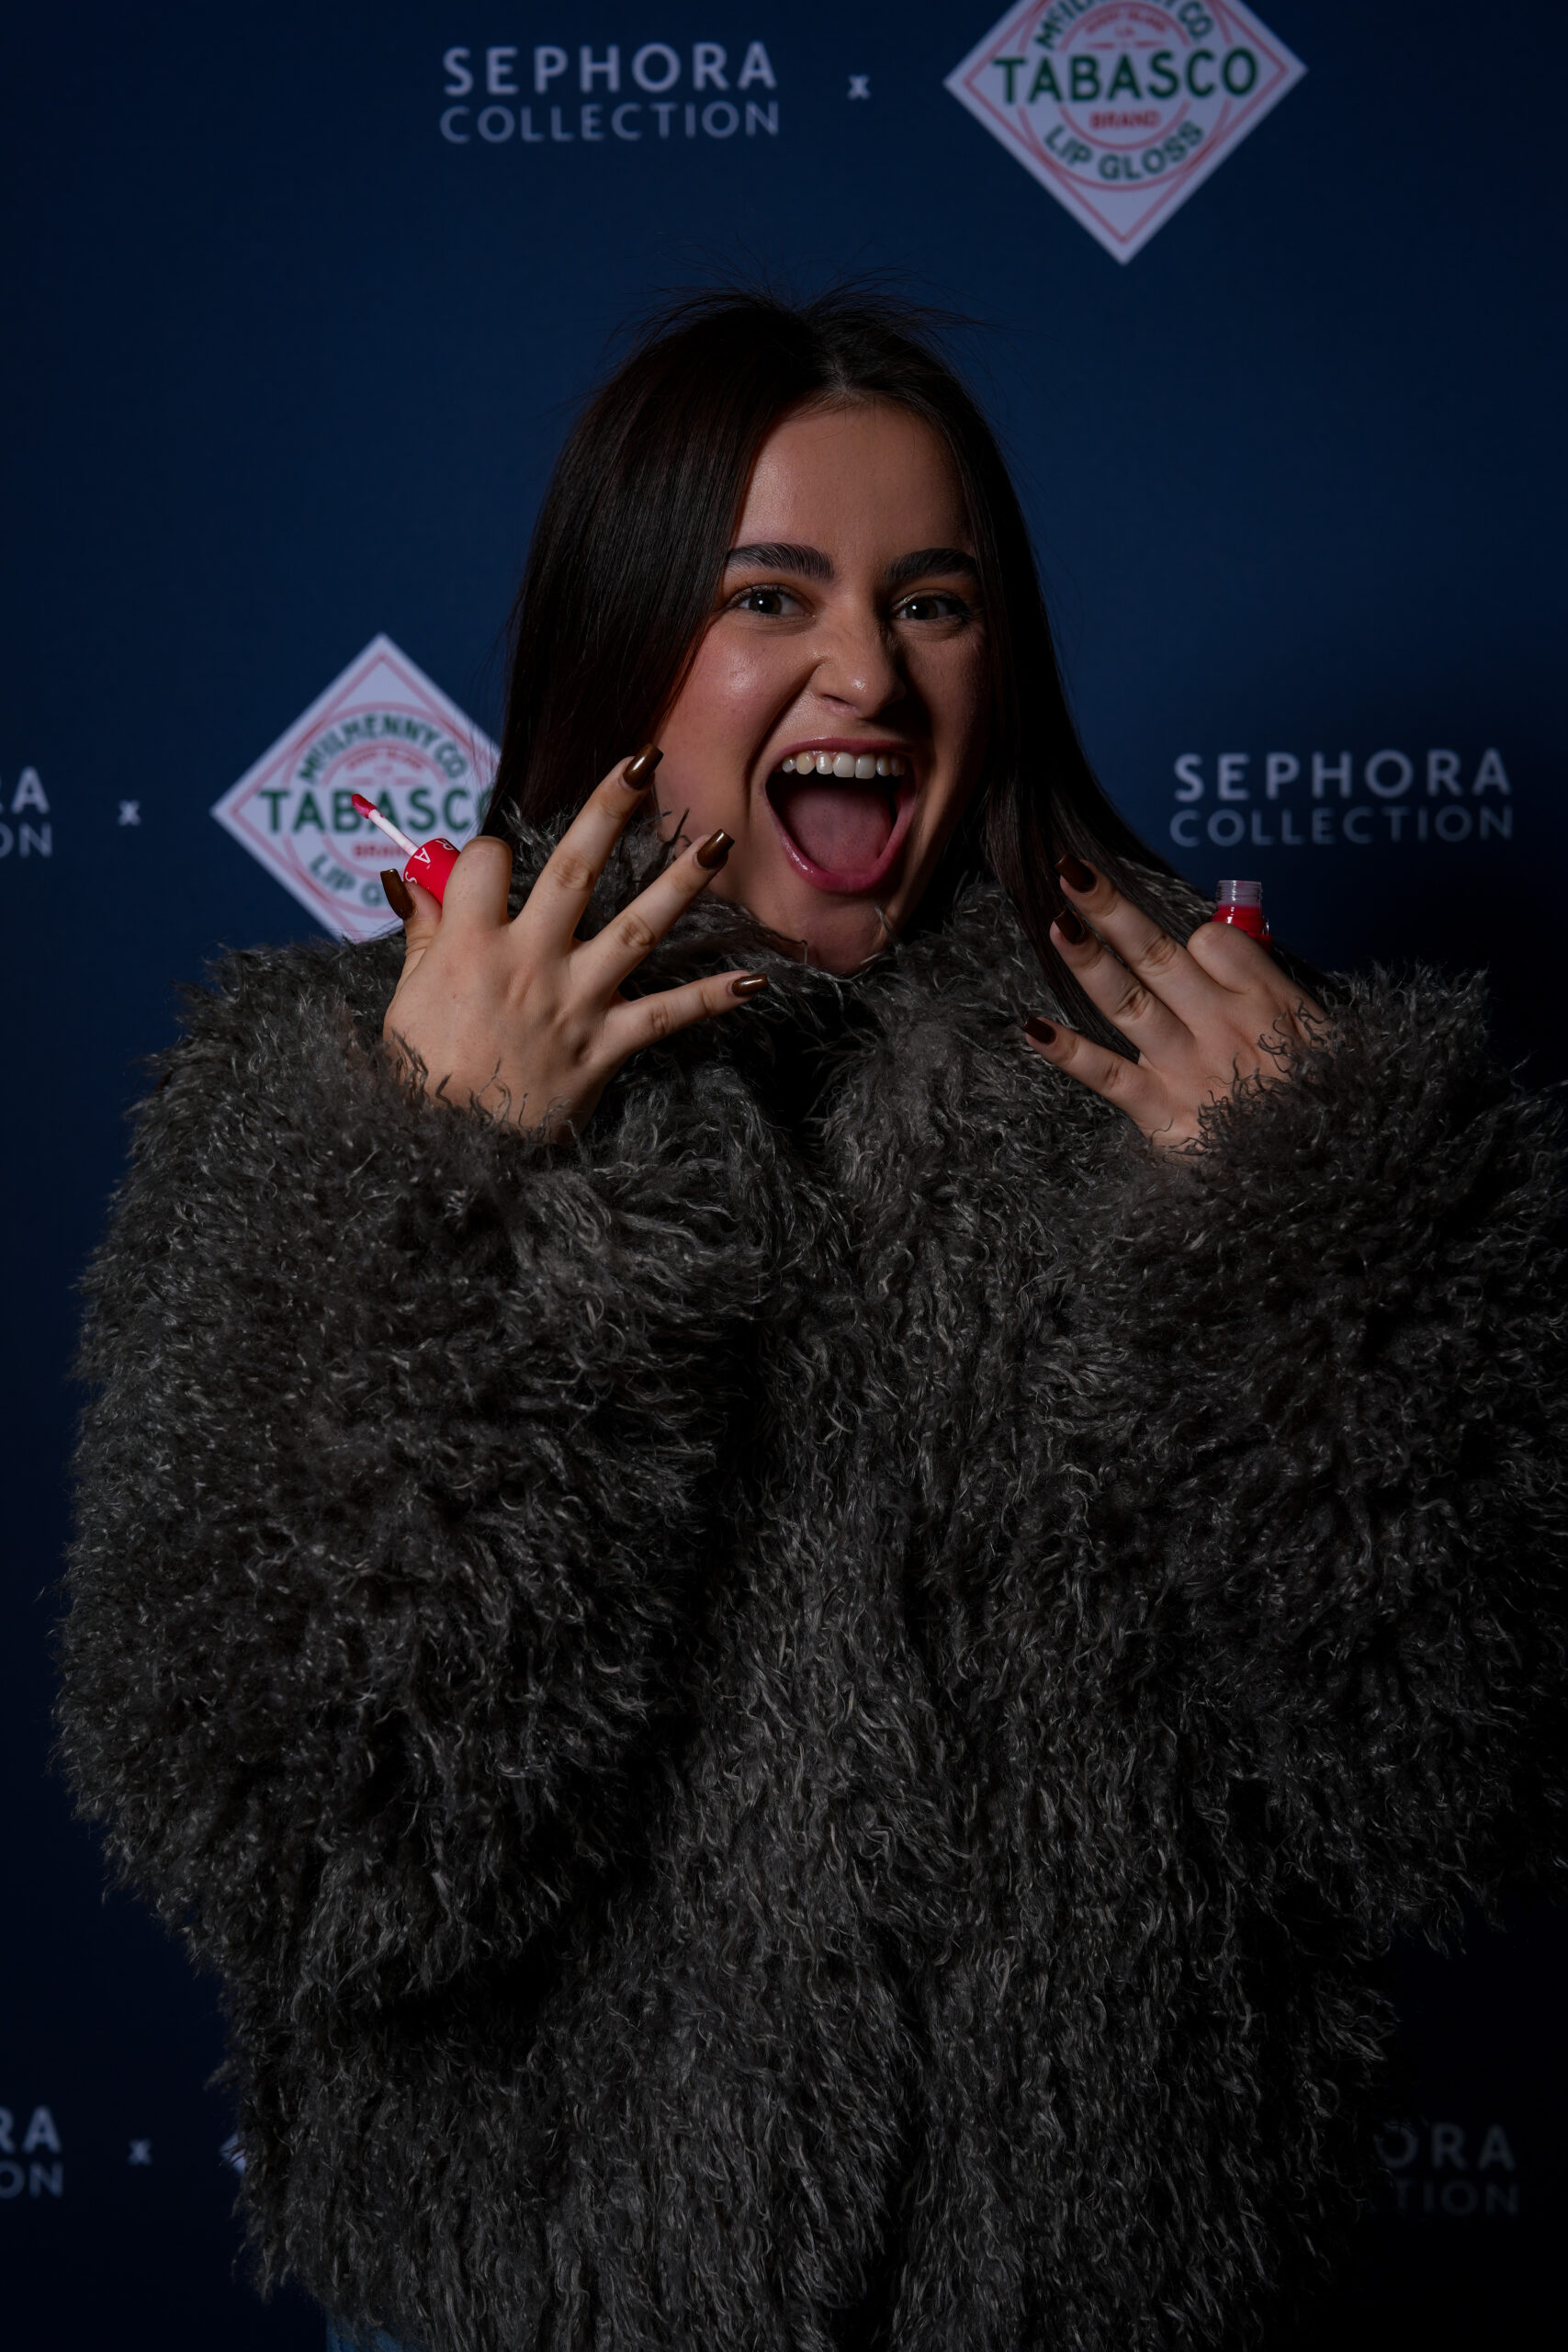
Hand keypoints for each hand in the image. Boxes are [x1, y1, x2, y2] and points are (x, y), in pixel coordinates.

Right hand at [380, 749, 767, 1138]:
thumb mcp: (404, 1000)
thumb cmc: (419, 1077)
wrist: (447, 1154)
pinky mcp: (605, 1047)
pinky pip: (668, 1017)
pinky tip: (757, 982)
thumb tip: (406, 879)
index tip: (483, 865)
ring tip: (718, 842)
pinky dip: (713, 999)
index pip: (483, 863)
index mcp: (469, 944)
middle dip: (609, 807)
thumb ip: (420, 934)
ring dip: (681, 883)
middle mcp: (529, 960)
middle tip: (646, 759)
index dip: (483, 853)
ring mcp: (574, 1001)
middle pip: (573, 867)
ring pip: (636, 928)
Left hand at [1023, 855, 1324, 1148]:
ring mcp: (1189, 1067)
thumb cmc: (1326, 1103)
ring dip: (1089, 960)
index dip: (1192, 941)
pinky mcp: (1165, 1114)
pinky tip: (1034, 1029)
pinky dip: (1070, 1053)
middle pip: (1157, 954)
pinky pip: (1110, 1076)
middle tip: (1070, 870)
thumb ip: (1268, 986)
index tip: (1191, 956)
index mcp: (1266, 1000)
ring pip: (1128, 1001)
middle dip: (1112, 909)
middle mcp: (1222, 1025)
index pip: (1210, 941)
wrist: (1337, 1173)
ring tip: (1057, 923)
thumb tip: (1216, 943)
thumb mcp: (1324, 1033)